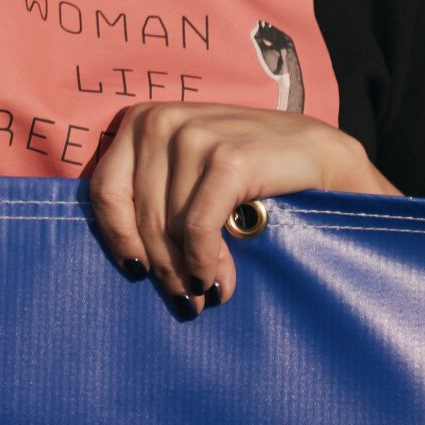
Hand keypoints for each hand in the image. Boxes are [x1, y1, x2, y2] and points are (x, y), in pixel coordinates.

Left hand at [83, 103, 392, 314]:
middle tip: (185, 303)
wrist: (320, 158)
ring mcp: (195, 135)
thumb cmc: (249, 176)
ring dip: (188, 272)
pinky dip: (207, 263)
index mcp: (143, 121)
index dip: (118, 240)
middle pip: (139, 216)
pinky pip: (199, 228)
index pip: (105, 190)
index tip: (138, 275)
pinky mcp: (228, 158)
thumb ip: (155, 198)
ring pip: (169, 227)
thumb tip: (128, 261)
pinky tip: (221, 282)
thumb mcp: (189, 177)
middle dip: (161, 268)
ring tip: (207, 295)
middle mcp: (161, 121)